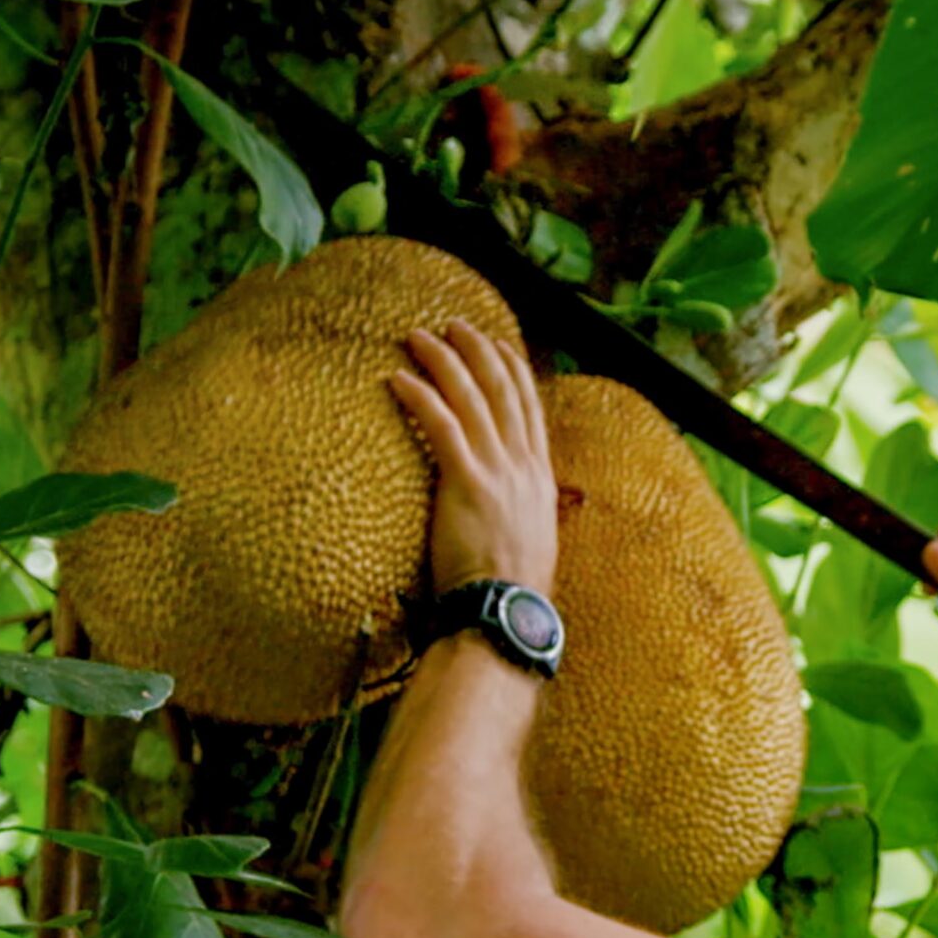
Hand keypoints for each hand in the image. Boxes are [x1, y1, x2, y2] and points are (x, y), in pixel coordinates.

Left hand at [392, 322, 556, 593]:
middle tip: (453, 323)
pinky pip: (442, 427)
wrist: (505, 614)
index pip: (529, 410)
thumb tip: (504, 511)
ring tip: (418, 337)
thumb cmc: (510, 592)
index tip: (497, 344)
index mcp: (539, 479)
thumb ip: (517, 515)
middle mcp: (523, 467)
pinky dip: (420, 397)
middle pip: (502, 390)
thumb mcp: (528, 544)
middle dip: (477, 350)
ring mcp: (498, 473)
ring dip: (444, 361)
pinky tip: (398, 378)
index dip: (512, 371)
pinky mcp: (467, 484)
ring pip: (472, 398)